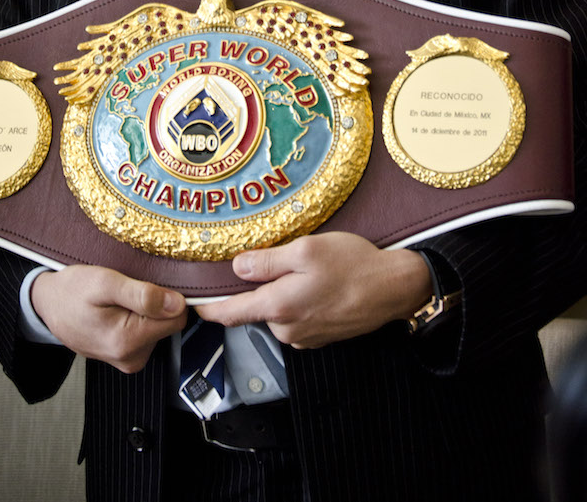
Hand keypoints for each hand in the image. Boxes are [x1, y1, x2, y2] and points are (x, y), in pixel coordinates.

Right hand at [31, 265, 186, 372]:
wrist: (48, 303)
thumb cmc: (72, 290)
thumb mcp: (104, 282)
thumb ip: (142, 294)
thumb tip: (177, 304)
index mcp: (127, 341)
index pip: (177, 318)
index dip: (168, 296)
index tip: (149, 284)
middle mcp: (131, 357)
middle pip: (168, 324)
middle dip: (155, 303)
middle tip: (127, 289)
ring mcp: (128, 359)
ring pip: (158, 327)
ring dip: (145, 310)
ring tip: (119, 298)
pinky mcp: (125, 356)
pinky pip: (146, 332)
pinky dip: (138, 317)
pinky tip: (118, 309)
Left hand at [196, 232, 431, 348]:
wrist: (394, 288)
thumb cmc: (354, 265)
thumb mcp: (306, 250)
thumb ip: (267, 261)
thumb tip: (237, 267)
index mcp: (278, 307)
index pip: (229, 313)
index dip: (207, 307)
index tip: (192, 301)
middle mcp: (287, 328)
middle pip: (254, 309)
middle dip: (256, 287)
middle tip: (270, 258)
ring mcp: (305, 335)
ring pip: (278, 312)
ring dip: (281, 293)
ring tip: (304, 268)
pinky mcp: (321, 336)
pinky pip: (297, 317)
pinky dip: (299, 301)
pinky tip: (318, 282)